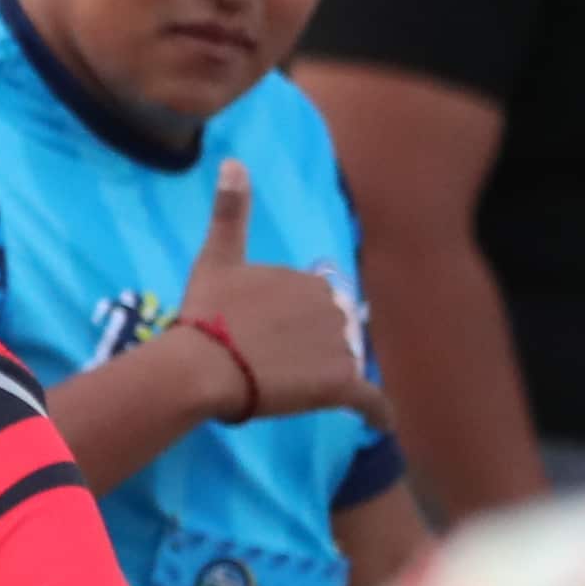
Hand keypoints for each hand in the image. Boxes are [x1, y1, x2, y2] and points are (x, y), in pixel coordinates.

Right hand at [172, 159, 390, 424]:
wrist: (203, 364)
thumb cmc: (205, 313)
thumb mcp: (215, 258)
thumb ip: (230, 212)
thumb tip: (234, 160)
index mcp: (307, 281)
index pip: (309, 306)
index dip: (286, 322)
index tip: (256, 335)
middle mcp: (333, 310)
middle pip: (329, 334)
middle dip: (310, 346)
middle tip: (267, 364)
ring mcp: (340, 348)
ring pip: (342, 365)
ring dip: (325, 375)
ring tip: (287, 389)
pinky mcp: (342, 385)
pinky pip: (371, 402)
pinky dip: (378, 414)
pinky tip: (382, 425)